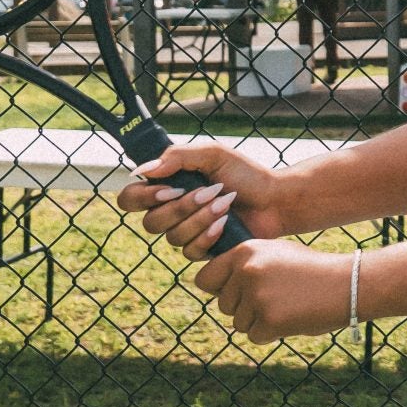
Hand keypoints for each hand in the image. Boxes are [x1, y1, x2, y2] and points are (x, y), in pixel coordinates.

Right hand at [116, 141, 295, 256]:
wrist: (275, 198)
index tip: (168, 189)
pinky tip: (225, 224)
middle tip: (207, 192)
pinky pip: (190, 251)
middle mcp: (172, 212)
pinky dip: (208, 235)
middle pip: (150, 223)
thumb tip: (142, 170)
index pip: (130, 199)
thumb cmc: (246, 174)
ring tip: (225, 204)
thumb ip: (177, 157)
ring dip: (200, 218)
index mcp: (168, 187)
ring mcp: (186, 233)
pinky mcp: (202, 250)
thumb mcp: (212, 155)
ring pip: (172, 237)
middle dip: (180, 208)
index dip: (142, 198)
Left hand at [195, 239, 354, 342]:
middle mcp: (246, 272)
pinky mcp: (269, 320)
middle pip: (223, 305)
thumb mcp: (276, 253)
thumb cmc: (312, 269)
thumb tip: (215, 283)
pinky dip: (271, 333)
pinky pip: (255, 336)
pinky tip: (292, 318)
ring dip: (259, 321)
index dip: (218, 289)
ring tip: (287, 306)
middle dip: (244, 308)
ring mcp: (257, 297)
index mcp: (245, 252)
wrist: (346, 284)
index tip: (235, 293)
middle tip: (274, 300)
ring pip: (239, 323)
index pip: (204, 279)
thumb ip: (245, 264)